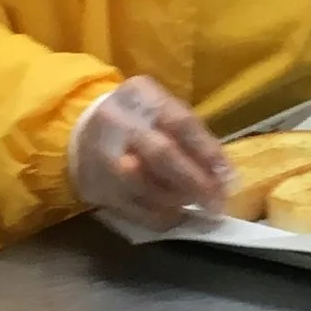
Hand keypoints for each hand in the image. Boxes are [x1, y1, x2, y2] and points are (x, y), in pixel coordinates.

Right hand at [67, 77, 234, 227]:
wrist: (82, 132)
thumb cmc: (138, 121)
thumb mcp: (163, 111)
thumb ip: (193, 135)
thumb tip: (224, 175)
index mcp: (141, 95)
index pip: (180, 122)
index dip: (208, 152)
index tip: (228, 177)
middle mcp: (118, 120)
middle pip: (161, 154)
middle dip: (195, 181)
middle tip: (217, 202)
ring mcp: (103, 153)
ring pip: (146, 185)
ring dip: (178, 200)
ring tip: (196, 204)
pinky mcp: (97, 185)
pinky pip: (133, 208)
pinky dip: (160, 216)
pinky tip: (174, 214)